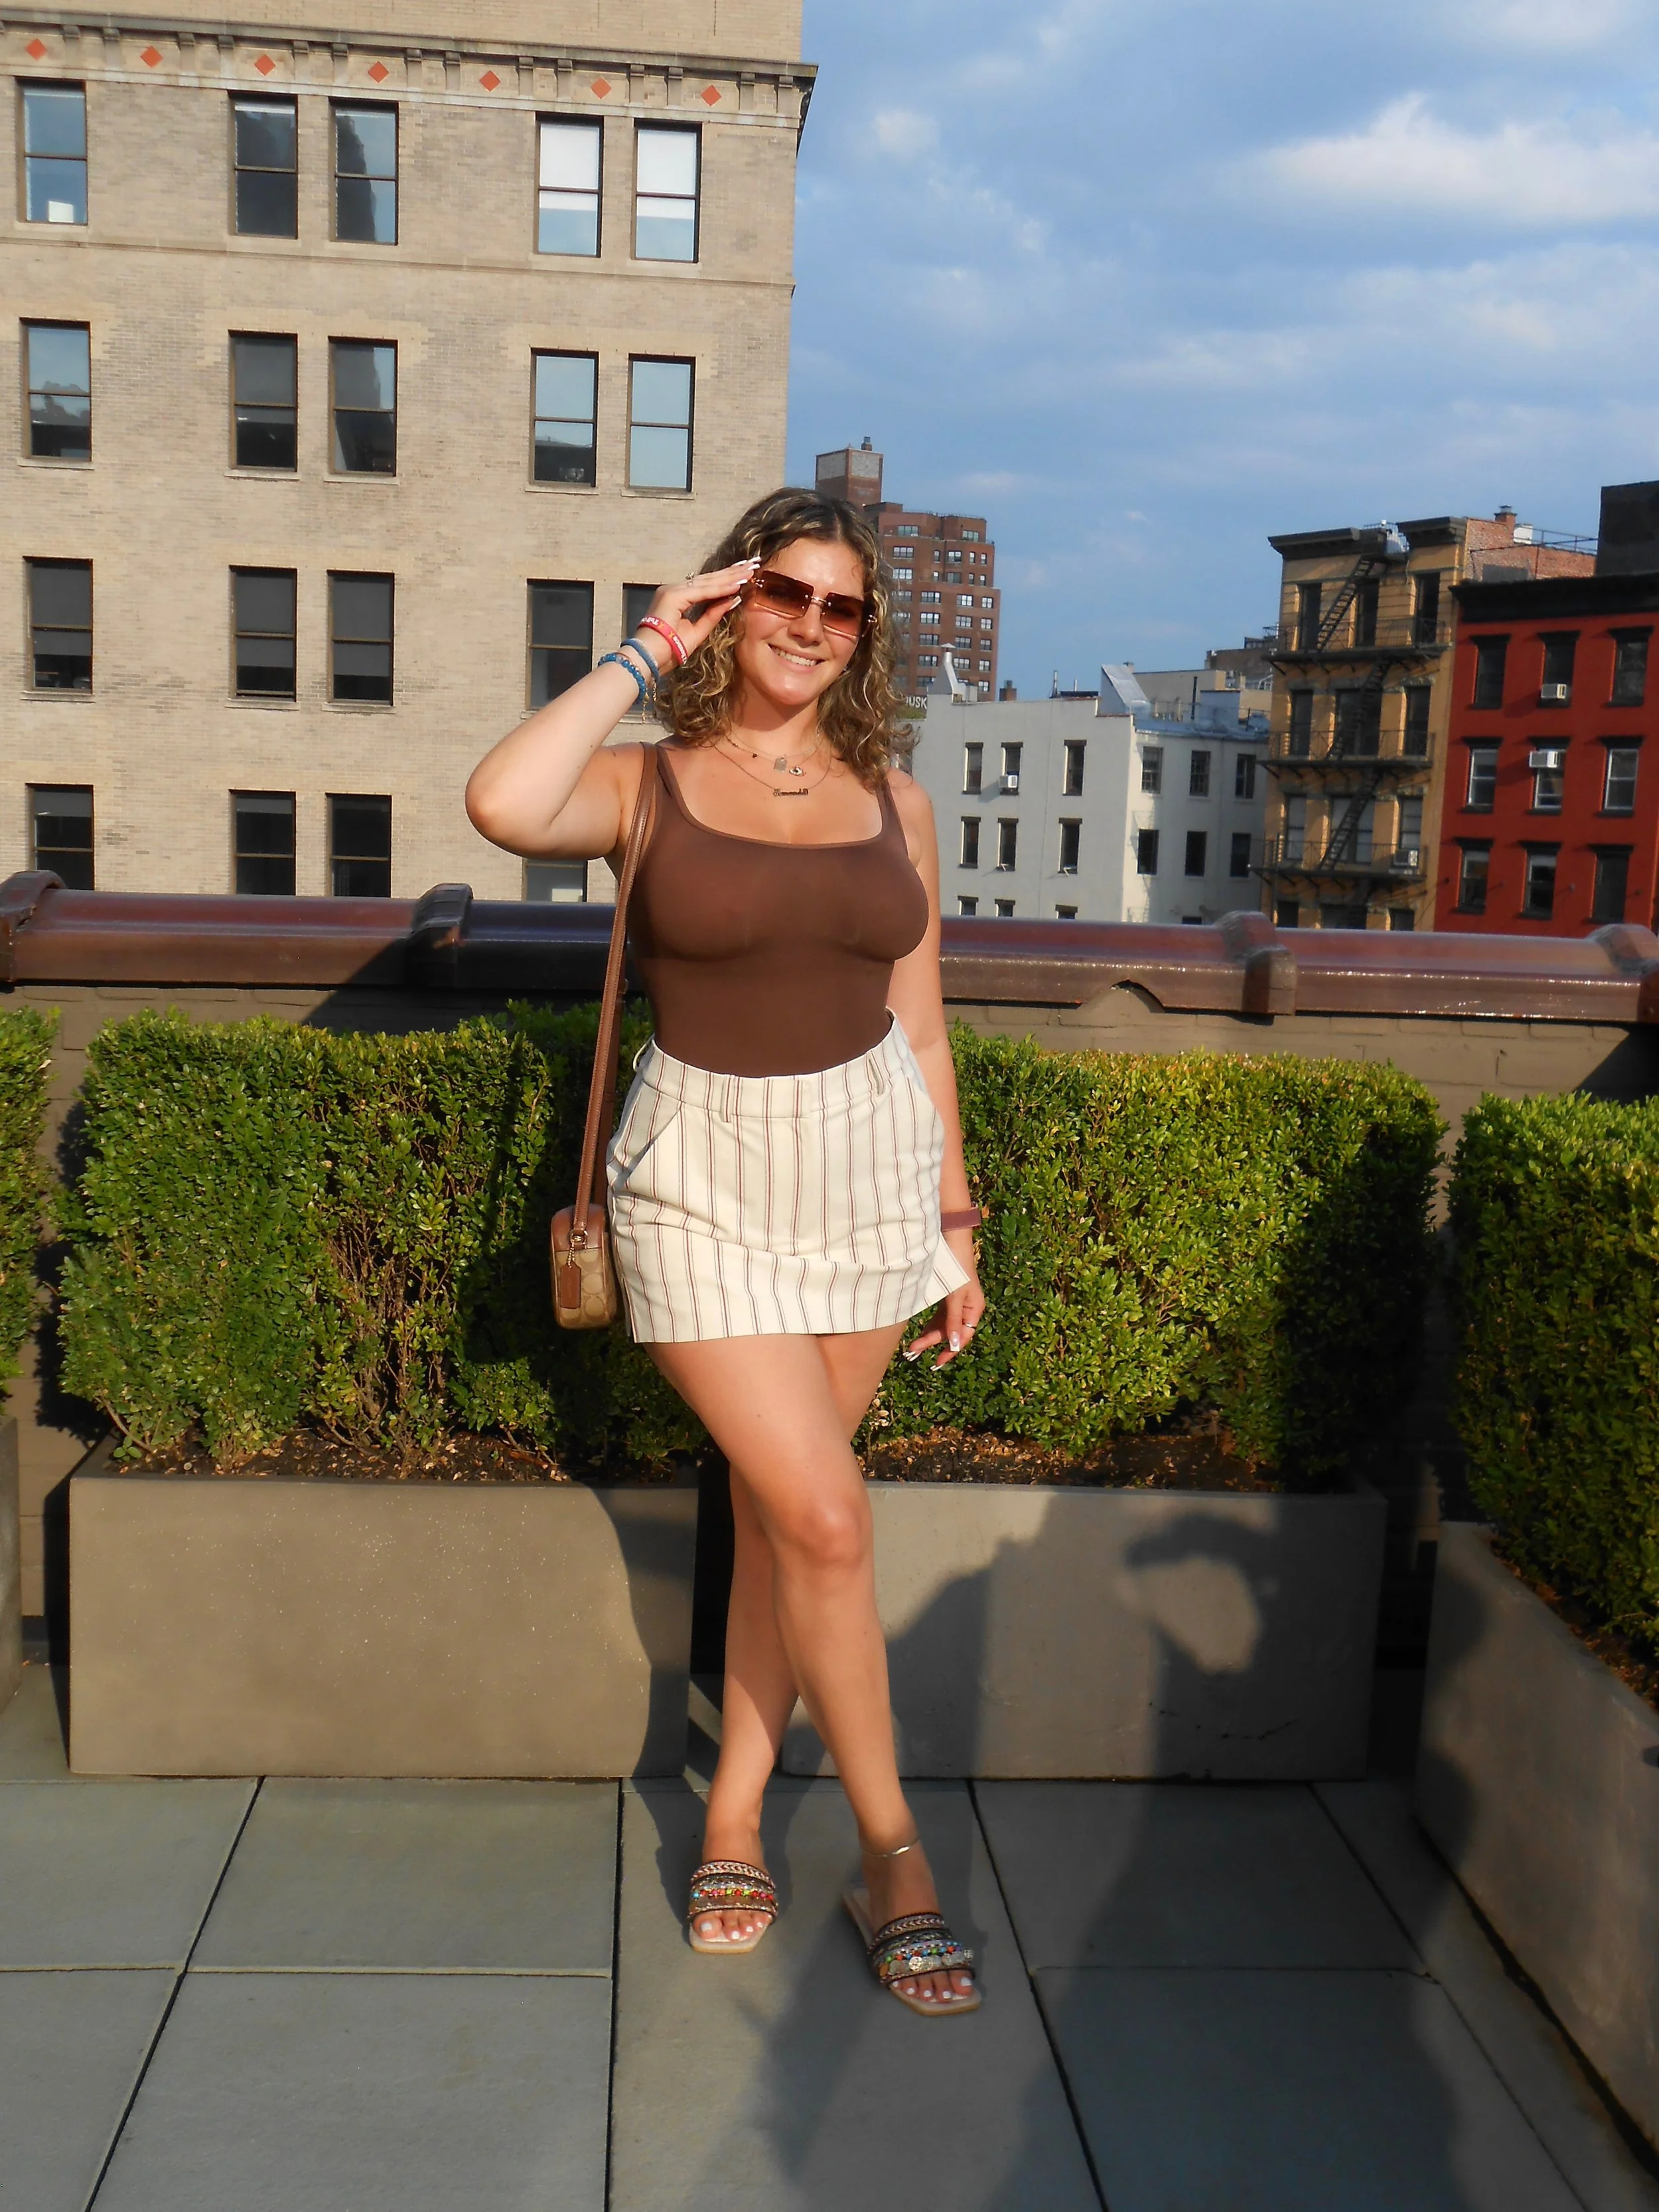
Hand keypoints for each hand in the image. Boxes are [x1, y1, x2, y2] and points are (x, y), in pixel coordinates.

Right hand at [633, 560, 758, 670]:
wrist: (648, 658)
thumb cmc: (668, 651)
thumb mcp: (697, 631)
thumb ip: (713, 614)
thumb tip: (733, 599)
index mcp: (678, 597)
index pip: (707, 585)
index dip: (728, 579)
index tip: (746, 574)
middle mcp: (675, 589)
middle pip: (710, 579)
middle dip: (733, 571)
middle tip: (754, 563)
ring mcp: (673, 590)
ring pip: (708, 581)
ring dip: (731, 576)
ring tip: (751, 569)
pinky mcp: (673, 595)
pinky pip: (703, 591)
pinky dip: (721, 588)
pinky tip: (738, 583)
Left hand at [904, 1232, 985, 1368]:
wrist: (951, 1241)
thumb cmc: (957, 1267)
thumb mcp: (955, 1296)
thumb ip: (953, 1320)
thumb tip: (954, 1345)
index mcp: (974, 1310)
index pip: (962, 1337)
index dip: (950, 1351)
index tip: (937, 1363)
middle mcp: (967, 1309)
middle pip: (949, 1332)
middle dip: (932, 1343)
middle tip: (912, 1351)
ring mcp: (957, 1303)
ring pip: (943, 1325)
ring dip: (929, 1335)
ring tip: (912, 1346)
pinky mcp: (947, 1296)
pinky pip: (939, 1316)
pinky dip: (929, 1325)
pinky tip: (920, 1332)